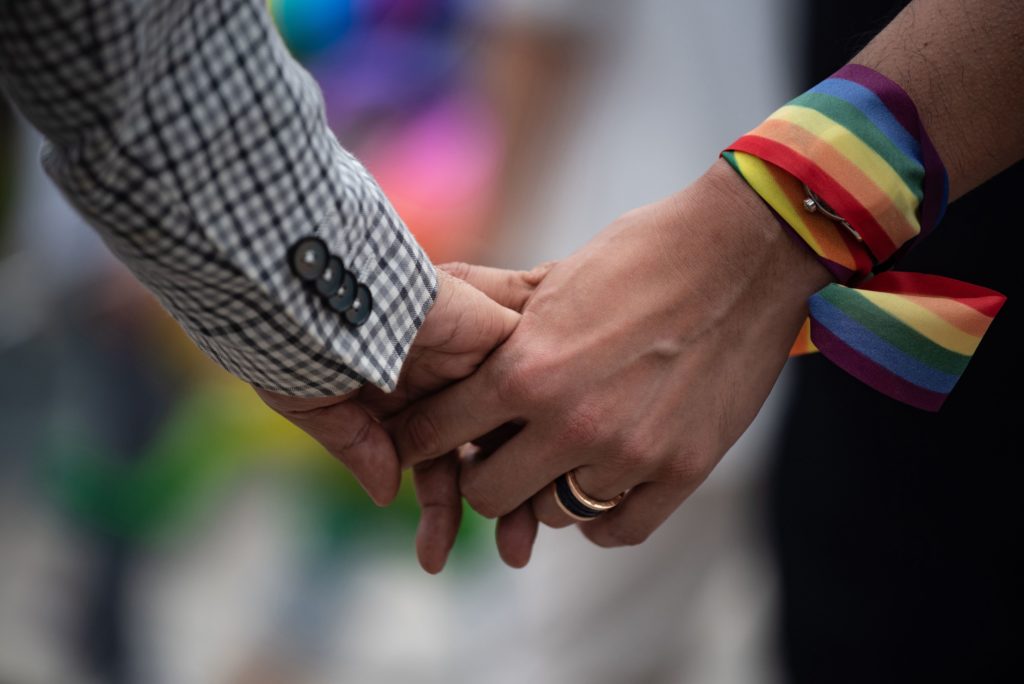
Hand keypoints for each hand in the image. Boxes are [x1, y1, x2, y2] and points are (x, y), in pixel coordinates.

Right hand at [256, 269, 528, 572]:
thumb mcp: (320, 406)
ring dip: (525, 483)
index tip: (433, 560)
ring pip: (513, 428)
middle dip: (499, 506)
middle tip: (512, 555)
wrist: (321, 289)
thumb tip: (386, 493)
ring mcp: (473, 358)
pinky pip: (534, 383)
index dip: (440, 509)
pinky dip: (542, 431)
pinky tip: (549, 481)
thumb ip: (359, 447)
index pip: (436, 459)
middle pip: (485, 449)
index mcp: (399, 393)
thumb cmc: (303, 343)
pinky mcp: (500, 333)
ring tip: (523, 543)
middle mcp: (443, 379)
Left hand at [392, 159, 831, 555]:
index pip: (437, 432)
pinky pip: (617, 530)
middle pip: (487, 494)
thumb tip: (435, 304)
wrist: (745, 252)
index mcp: (528, 369)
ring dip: (545, 489)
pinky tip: (597, 486)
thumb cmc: (643, 253)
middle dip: (483, 473)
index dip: (422, 435)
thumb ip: (496, 315)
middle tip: (497, 452)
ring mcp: (630, 454)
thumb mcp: (556, 277)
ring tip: (558, 456)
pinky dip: (599, 517)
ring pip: (551, 516)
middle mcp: (572, 422)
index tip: (427, 436)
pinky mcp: (682, 471)